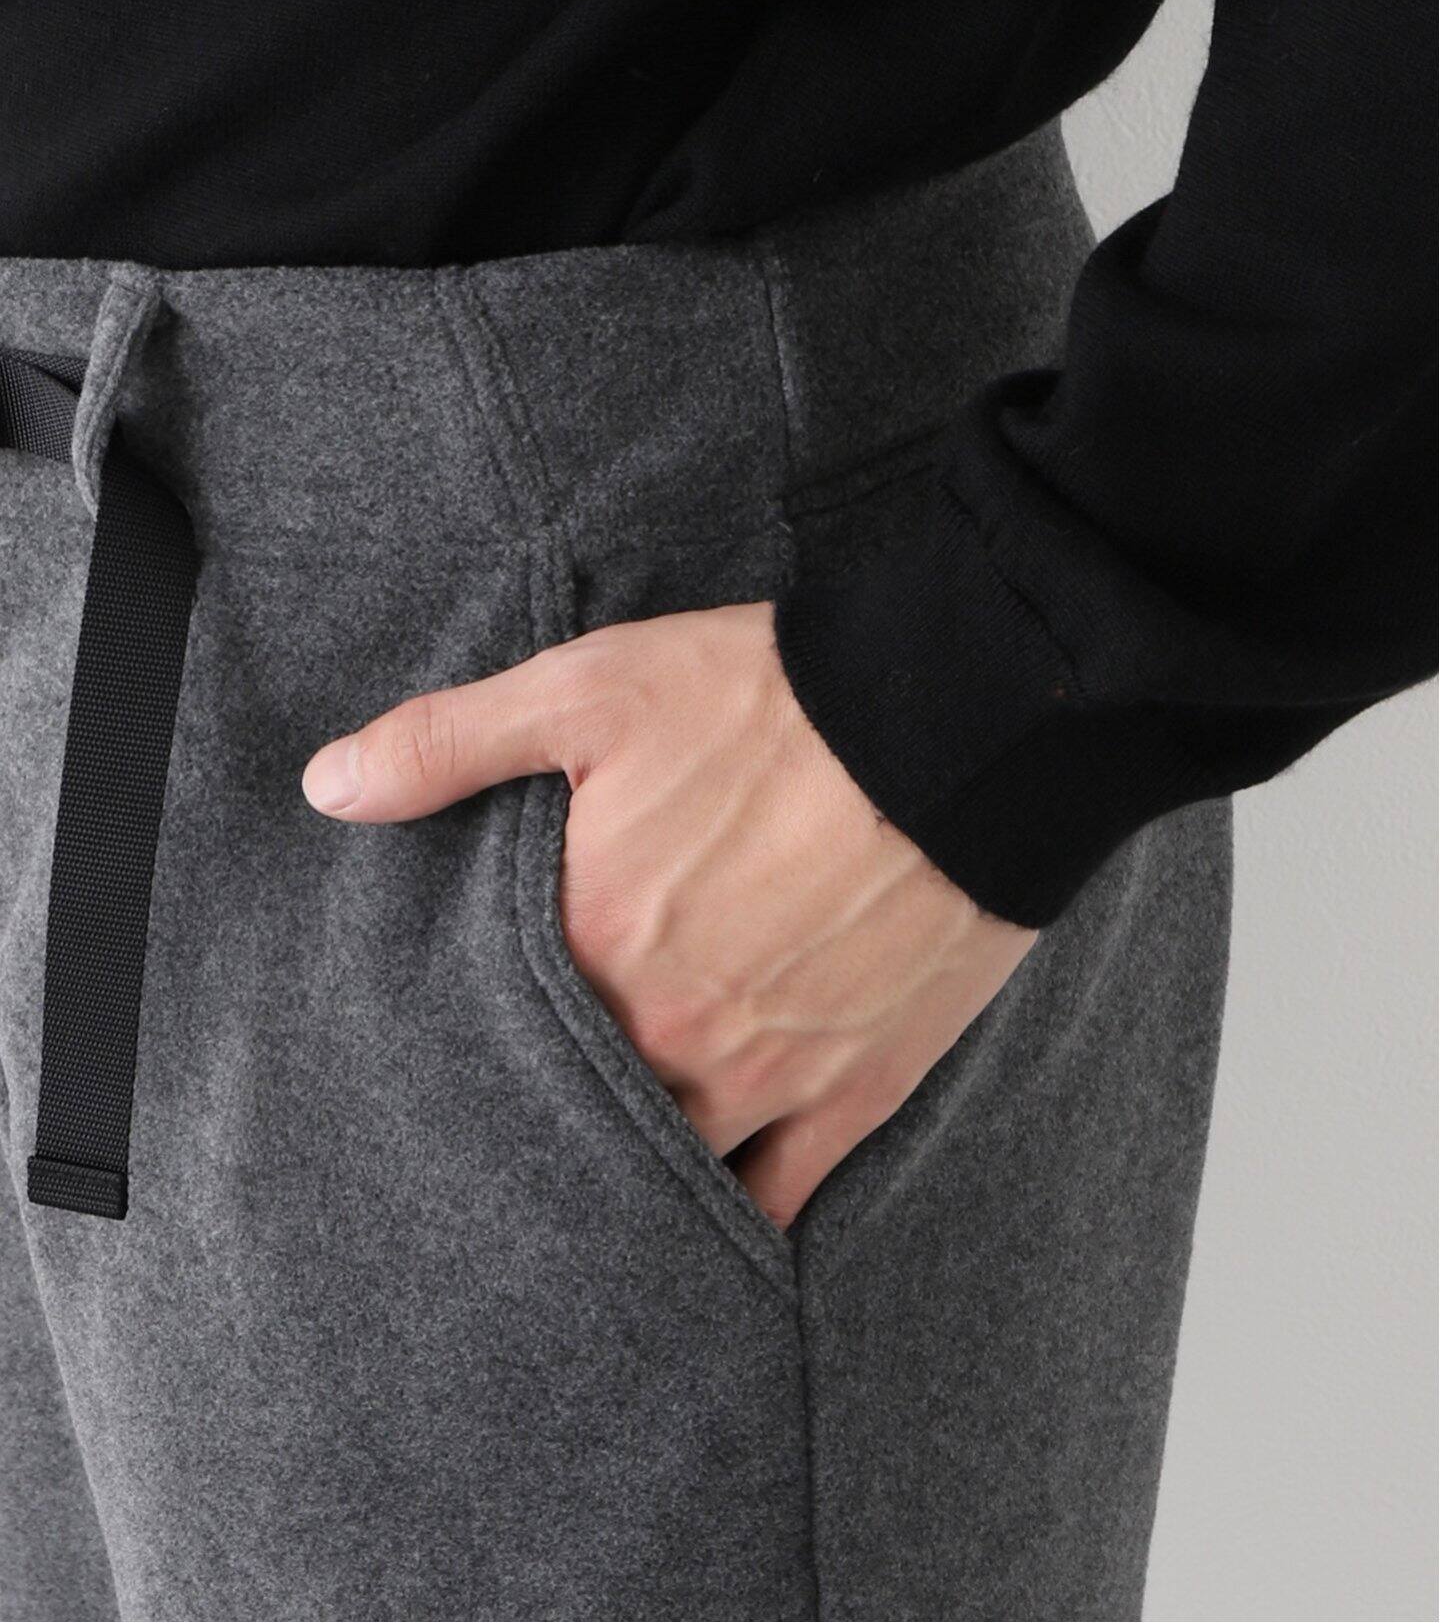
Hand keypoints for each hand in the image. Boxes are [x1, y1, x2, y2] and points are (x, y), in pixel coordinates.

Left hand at [302, 603, 1035, 1226]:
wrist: (958, 722)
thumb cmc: (767, 698)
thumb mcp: (590, 687)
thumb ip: (451, 743)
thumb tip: (326, 787)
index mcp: (591, 943)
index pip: (491, 1037)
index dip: (468, 1050)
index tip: (448, 1062)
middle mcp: (667, 1034)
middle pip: (576, 1113)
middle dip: (542, 1121)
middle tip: (511, 1137)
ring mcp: (766, 1077)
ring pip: (669, 1168)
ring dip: (628, 1174)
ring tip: (594, 1185)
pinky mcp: (856, 1091)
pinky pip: (780, 1197)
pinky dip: (736, 1217)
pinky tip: (703, 1226)